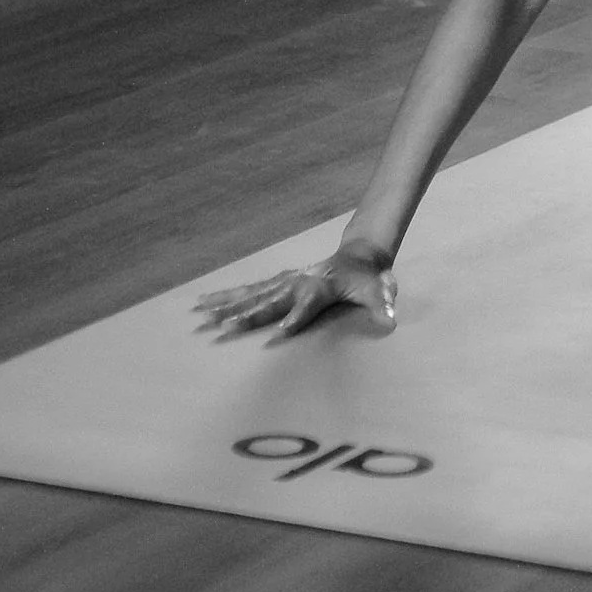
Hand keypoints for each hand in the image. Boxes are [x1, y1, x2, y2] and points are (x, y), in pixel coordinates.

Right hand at [195, 245, 396, 341]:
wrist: (358, 256)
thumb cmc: (369, 279)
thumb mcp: (380, 290)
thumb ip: (384, 304)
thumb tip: (391, 318)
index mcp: (321, 288)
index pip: (306, 306)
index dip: (295, 320)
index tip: (278, 335)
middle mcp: (298, 283)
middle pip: (269, 301)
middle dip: (246, 315)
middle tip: (222, 328)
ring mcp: (286, 282)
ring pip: (251, 294)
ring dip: (225, 304)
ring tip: (199, 312)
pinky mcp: (279, 283)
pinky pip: (249, 291)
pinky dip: (226, 296)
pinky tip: (205, 302)